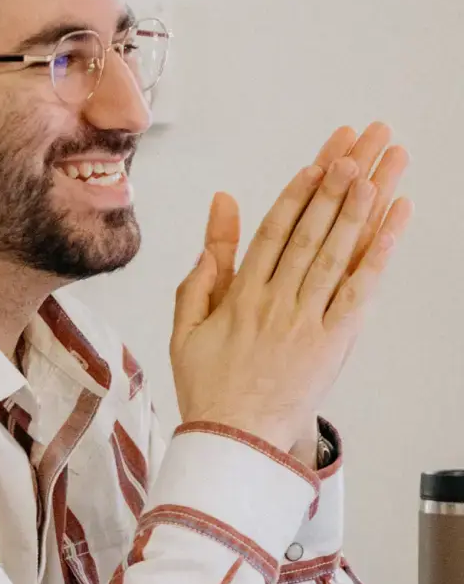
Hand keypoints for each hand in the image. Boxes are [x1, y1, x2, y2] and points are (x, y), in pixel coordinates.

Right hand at [172, 151, 411, 450]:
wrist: (234, 439)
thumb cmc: (208, 386)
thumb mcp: (186, 325)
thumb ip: (203, 269)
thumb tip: (218, 213)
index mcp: (240, 295)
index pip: (275, 230)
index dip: (299, 191)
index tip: (319, 160)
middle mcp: (277, 300)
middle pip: (313, 228)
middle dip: (339, 181)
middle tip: (362, 143)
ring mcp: (307, 319)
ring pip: (339, 249)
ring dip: (364, 203)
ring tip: (383, 164)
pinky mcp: (333, 340)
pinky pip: (361, 288)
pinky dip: (380, 252)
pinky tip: (396, 220)